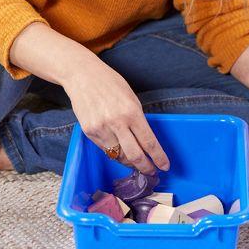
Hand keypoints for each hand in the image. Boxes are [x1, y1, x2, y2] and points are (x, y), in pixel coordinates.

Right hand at [63, 58, 169, 174]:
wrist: (83, 77)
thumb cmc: (111, 85)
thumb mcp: (132, 99)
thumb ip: (138, 119)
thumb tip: (144, 140)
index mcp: (132, 113)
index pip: (149, 142)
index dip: (158, 157)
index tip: (165, 166)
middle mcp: (116, 123)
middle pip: (134, 155)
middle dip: (145, 167)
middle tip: (152, 171)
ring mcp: (101, 129)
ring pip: (118, 156)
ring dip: (129, 163)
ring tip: (137, 164)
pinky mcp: (89, 132)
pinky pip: (105, 149)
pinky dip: (115, 153)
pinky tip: (121, 153)